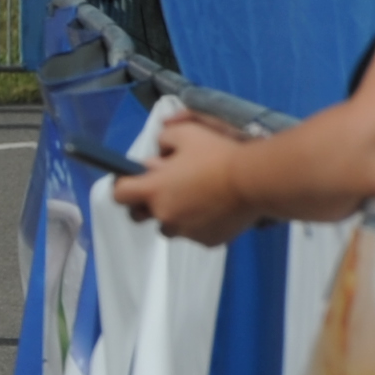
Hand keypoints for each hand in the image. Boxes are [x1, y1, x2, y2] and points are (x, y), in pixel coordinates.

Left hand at [110, 102, 254, 242]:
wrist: (255, 181)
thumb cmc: (217, 155)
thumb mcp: (184, 134)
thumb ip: (163, 141)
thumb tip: (160, 155)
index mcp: (153, 190)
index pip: (119, 194)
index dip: (123, 185)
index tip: (134, 178)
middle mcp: (165, 215)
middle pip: (140, 215)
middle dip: (147, 203)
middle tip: (167, 188)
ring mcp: (187, 232)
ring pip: (169, 226)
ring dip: (174, 214)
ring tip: (196, 198)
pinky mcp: (208, 241)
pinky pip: (195, 233)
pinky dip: (199, 224)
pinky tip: (215, 209)